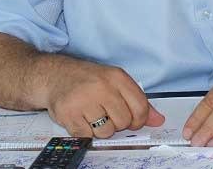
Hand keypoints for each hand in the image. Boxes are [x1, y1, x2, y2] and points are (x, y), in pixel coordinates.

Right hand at [45, 59, 164, 137]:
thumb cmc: (87, 80)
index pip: (141, 108)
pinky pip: (86, 136)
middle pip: (124, 122)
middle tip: (105, 113)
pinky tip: (81, 117)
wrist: (54, 75)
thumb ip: (138, 101)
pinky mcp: (68, 113)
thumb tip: (158, 120)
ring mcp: (84, 100)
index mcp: (117, 77)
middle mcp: (101, 86)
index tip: (132, 120)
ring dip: (100, 129)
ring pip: (105, 132)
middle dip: (116, 123)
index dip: (139, 120)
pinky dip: (84, 132)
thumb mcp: (115, 82)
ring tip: (92, 114)